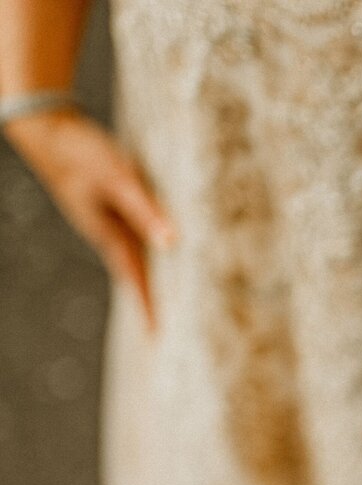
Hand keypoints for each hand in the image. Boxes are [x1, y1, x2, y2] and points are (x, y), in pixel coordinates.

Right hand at [4, 109, 174, 327]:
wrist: (45, 127)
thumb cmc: (81, 151)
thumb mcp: (119, 179)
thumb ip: (145, 210)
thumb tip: (172, 244)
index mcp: (109, 232)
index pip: (134, 279)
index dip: (147, 306)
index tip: (158, 337)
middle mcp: (107, 230)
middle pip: (133, 273)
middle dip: (149, 300)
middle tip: (165, 330)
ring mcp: (104, 218)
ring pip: (132, 255)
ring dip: (146, 277)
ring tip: (162, 300)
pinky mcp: (106, 203)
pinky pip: (131, 236)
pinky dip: (145, 251)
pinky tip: (154, 251)